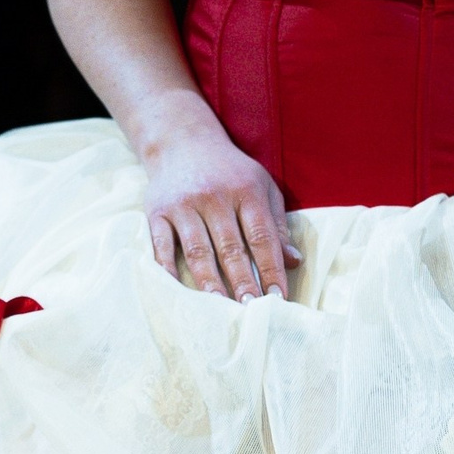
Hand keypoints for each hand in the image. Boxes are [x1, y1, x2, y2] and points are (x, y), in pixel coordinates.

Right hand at [142, 113, 300, 299]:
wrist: (183, 142)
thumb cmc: (230, 172)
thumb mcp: (262, 188)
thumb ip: (278, 225)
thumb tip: (295, 262)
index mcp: (246, 191)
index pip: (262, 238)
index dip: (271, 270)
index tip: (278, 299)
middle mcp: (215, 197)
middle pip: (231, 248)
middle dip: (243, 283)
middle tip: (251, 312)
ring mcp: (184, 203)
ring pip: (198, 250)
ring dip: (210, 282)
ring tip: (220, 308)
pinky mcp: (158, 210)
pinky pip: (161, 244)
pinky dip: (167, 268)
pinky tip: (177, 290)